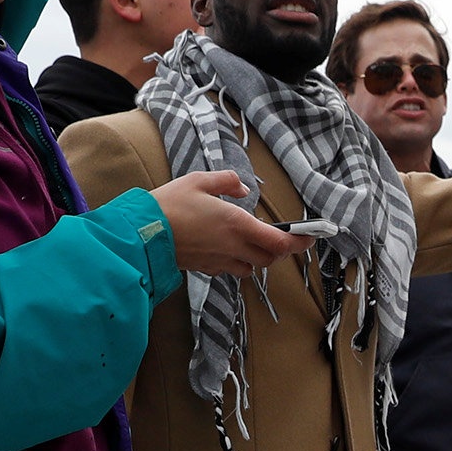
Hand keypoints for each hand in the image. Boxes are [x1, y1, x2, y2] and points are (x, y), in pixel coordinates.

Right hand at [153, 169, 306, 277]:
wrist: (142, 234)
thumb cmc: (170, 204)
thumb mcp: (200, 180)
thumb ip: (227, 182)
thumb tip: (243, 188)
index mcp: (237, 224)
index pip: (279, 242)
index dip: (299, 242)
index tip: (309, 237)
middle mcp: (233, 247)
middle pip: (269, 258)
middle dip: (277, 249)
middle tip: (278, 235)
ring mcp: (220, 261)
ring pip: (251, 268)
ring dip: (257, 257)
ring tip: (250, 242)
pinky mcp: (206, 269)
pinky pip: (230, 270)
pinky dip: (236, 262)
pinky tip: (225, 248)